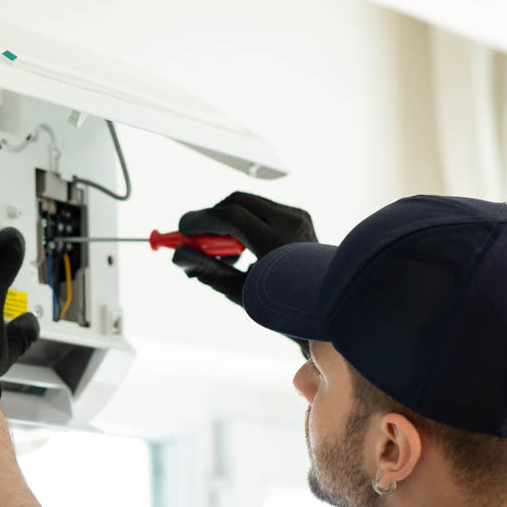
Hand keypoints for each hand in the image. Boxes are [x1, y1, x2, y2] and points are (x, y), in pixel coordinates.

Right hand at [172, 192, 315, 356]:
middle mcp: (291, 224)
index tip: (182, 230)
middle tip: (195, 236)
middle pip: (238, 201)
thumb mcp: (239, 292)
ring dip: (228, 220)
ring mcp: (298, 216)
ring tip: (227, 255)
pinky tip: (246, 250)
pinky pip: (263, 208)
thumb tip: (178, 255)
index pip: (232, 217)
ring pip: (249, 202)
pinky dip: (245, 221)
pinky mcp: (300, 214)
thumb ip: (207, 271)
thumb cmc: (283, 305)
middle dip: (211, 215)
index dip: (201, 220)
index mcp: (278, 245)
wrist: (328, 304)